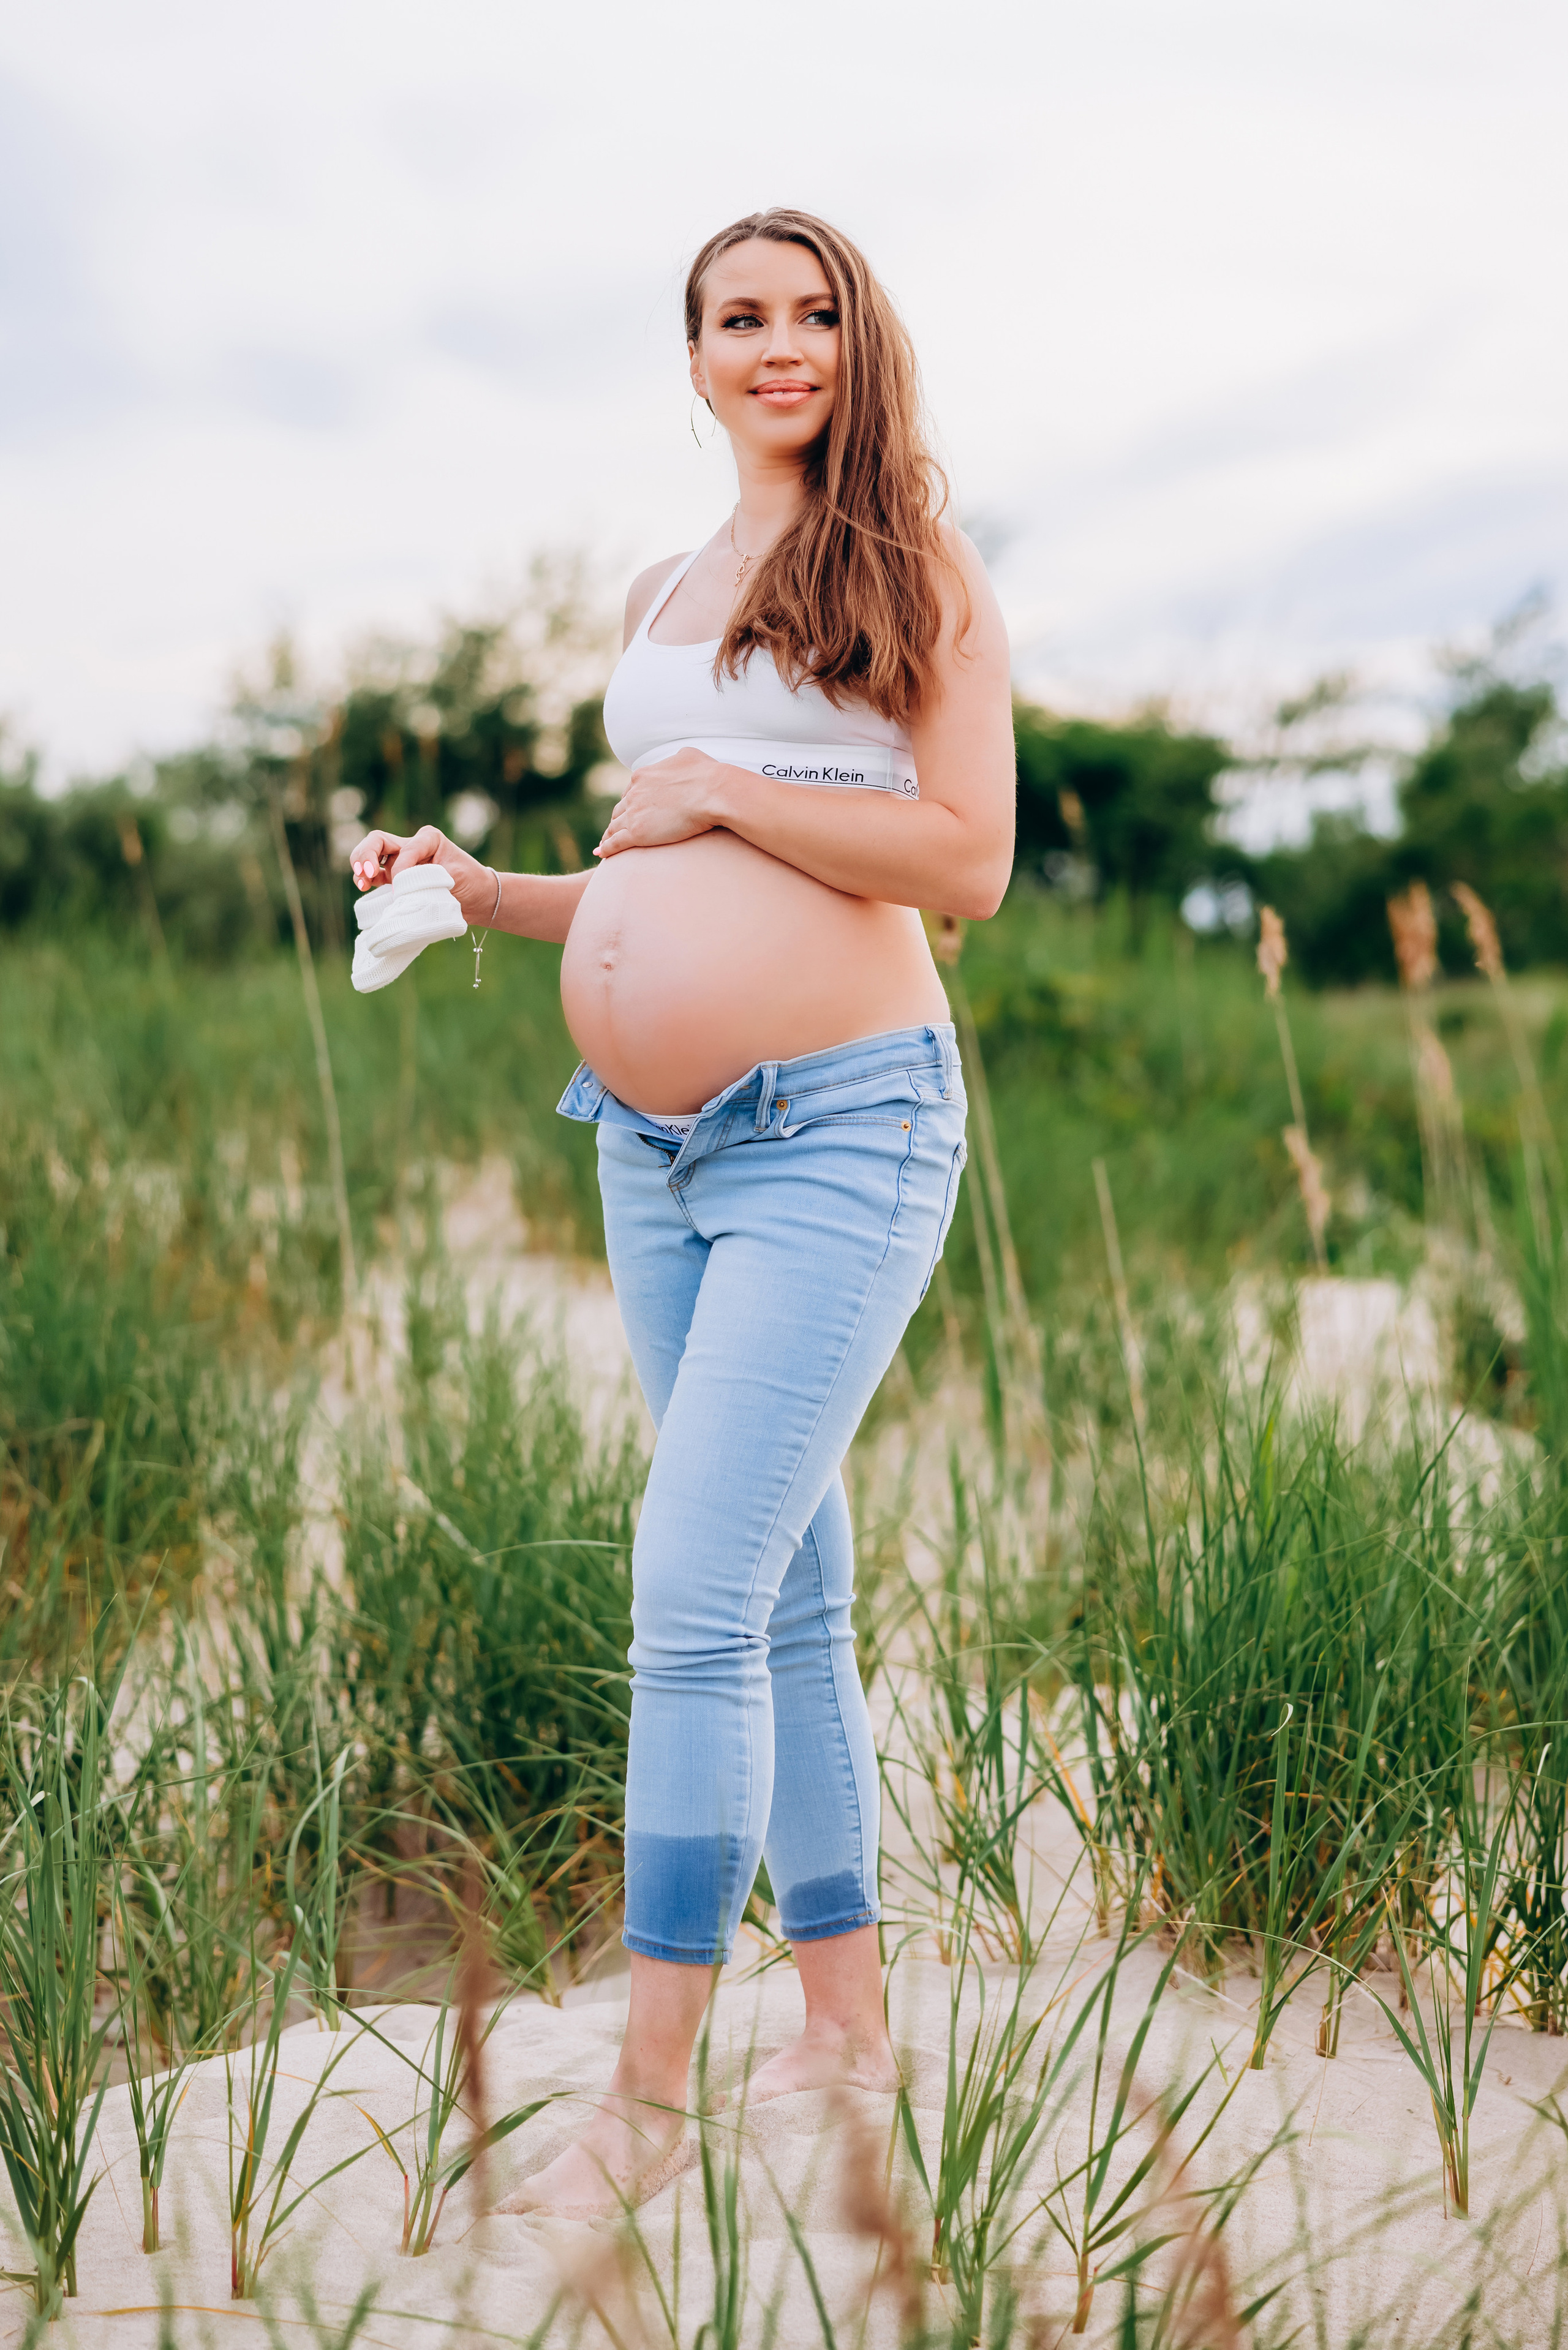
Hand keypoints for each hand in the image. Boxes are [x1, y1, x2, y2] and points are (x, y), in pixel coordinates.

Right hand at [349, 824, 488, 917]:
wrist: (479, 898)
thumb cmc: (471, 882)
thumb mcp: (455, 875)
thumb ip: (429, 878)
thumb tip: (399, 889)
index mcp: (428, 838)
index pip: (405, 847)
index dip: (402, 867)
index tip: (406, 885)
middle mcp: (411, 846)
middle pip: (377, 841)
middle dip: (365, 855)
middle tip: (365, 873)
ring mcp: (401, 862)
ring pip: (370, 855)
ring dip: (360, 866)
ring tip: (361, 883)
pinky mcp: (397, 878)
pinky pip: (374, 874)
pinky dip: (365, 879)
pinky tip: (362, 887)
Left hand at [593, 748, 731, 857]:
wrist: (713, 792)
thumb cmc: (707, 774)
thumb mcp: (689, 756)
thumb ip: (679, 758)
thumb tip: (681, 757)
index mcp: (643, 775)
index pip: (630, 791)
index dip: (629, 802)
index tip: (630, 810)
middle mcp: (634, 793)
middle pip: (620, 809)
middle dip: (617, 819)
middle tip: (615, 829)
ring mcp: (634, 813)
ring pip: (614, 826)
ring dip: (608, 835)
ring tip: (605, 844)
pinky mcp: (637, 833)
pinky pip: (616, 842)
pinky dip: (606, 849)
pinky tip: (602, 854)